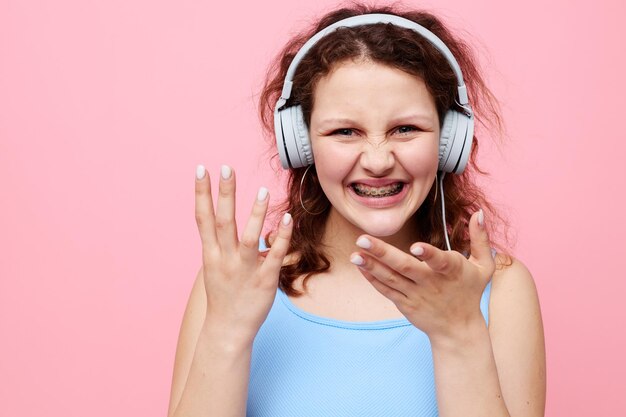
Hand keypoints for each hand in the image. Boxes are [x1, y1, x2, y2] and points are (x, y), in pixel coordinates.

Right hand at [195, 164, 292, 343]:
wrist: (227, 331)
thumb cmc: (224, 296)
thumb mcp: (215, 267)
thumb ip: (224, 244)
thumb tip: (233, 222)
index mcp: (211, 254)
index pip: (203, 219)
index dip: (201, 193)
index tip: (201, 169)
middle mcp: (224, 260)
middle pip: (223, 222)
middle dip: (223, 194)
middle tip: (226, 167)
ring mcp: (244, 271)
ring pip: (249, 238)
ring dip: (255, 214)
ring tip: (262, 190)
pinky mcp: (264, 281)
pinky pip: (274, 257)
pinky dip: (280, 238)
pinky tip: (286, 219)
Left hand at [349, 209, 494, 341]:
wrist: (458, 329)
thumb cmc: (470, 292)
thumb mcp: (484, 267)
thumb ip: (481, 239)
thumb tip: (479, 212)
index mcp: (452, 271)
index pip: (440, 261)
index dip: (428, 254)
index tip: (415, 247)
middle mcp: (431, 283)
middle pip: (405, 267)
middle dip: (383, 253)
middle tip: (363, 239)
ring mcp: (416, 295)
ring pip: (390, 279)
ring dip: (371, 265)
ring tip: (354, 253)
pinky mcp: (405, 304)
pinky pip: (386, 290)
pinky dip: (372, 278)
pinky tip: (360, 265)